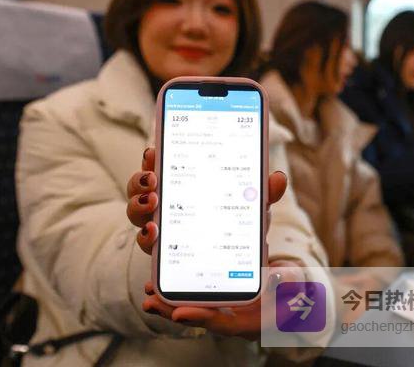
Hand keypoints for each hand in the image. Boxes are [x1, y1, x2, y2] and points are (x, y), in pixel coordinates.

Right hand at [126, 148, 287, 253]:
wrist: (234, 264)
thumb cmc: (237, 223)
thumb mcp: (252, 206)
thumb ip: (262, 193)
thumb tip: (277, 178)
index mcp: (183, 182)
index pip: (162, 164)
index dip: (152, 157)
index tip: (153, 151)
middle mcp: (164, 202)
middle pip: (140, 186)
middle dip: (140, 179)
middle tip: (153, 178)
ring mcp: (159, 226)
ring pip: (136, 211)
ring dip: (138, 205)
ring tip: (153, 205)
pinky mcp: (161, 252)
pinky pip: (145, 241)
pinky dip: (146, 236)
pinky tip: (154, 233)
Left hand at [142, 260, 304, 339]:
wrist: (296, 292)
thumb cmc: (297, 288)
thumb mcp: (298, 283)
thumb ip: (289, 282)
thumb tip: (277, 278)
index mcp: (255, 321)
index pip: (226, 323)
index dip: (202, 319)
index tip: (179, 313)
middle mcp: (237, 320)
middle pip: (202, 319)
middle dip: (174, 312)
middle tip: (150, 302)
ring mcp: (228, 312)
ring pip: (195, 311)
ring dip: (171, 304)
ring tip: (148, 294)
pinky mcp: (222, 302)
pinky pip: (197, 300)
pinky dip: (179, 294)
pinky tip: (161, 285)